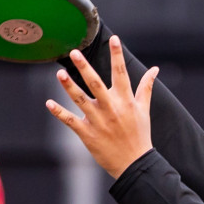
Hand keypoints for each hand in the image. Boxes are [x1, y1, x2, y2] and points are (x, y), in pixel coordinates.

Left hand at [47, 37, 159, 178]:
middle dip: (85, 67)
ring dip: (69, 87)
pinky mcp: (88, 134)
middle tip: (74, 52)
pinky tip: (49, 103)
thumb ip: (146, 87)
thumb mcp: (144, 110)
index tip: (114, 39)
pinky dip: (59, 113)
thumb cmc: (140, 135)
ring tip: (59, 74)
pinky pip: (71, 121)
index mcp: (126, 101)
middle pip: (96, 84)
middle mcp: (111, 109)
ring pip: (81, 100)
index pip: (121, 74)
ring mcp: (98, 122)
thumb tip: (155, 69)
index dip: (117, 55)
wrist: (135, 164)